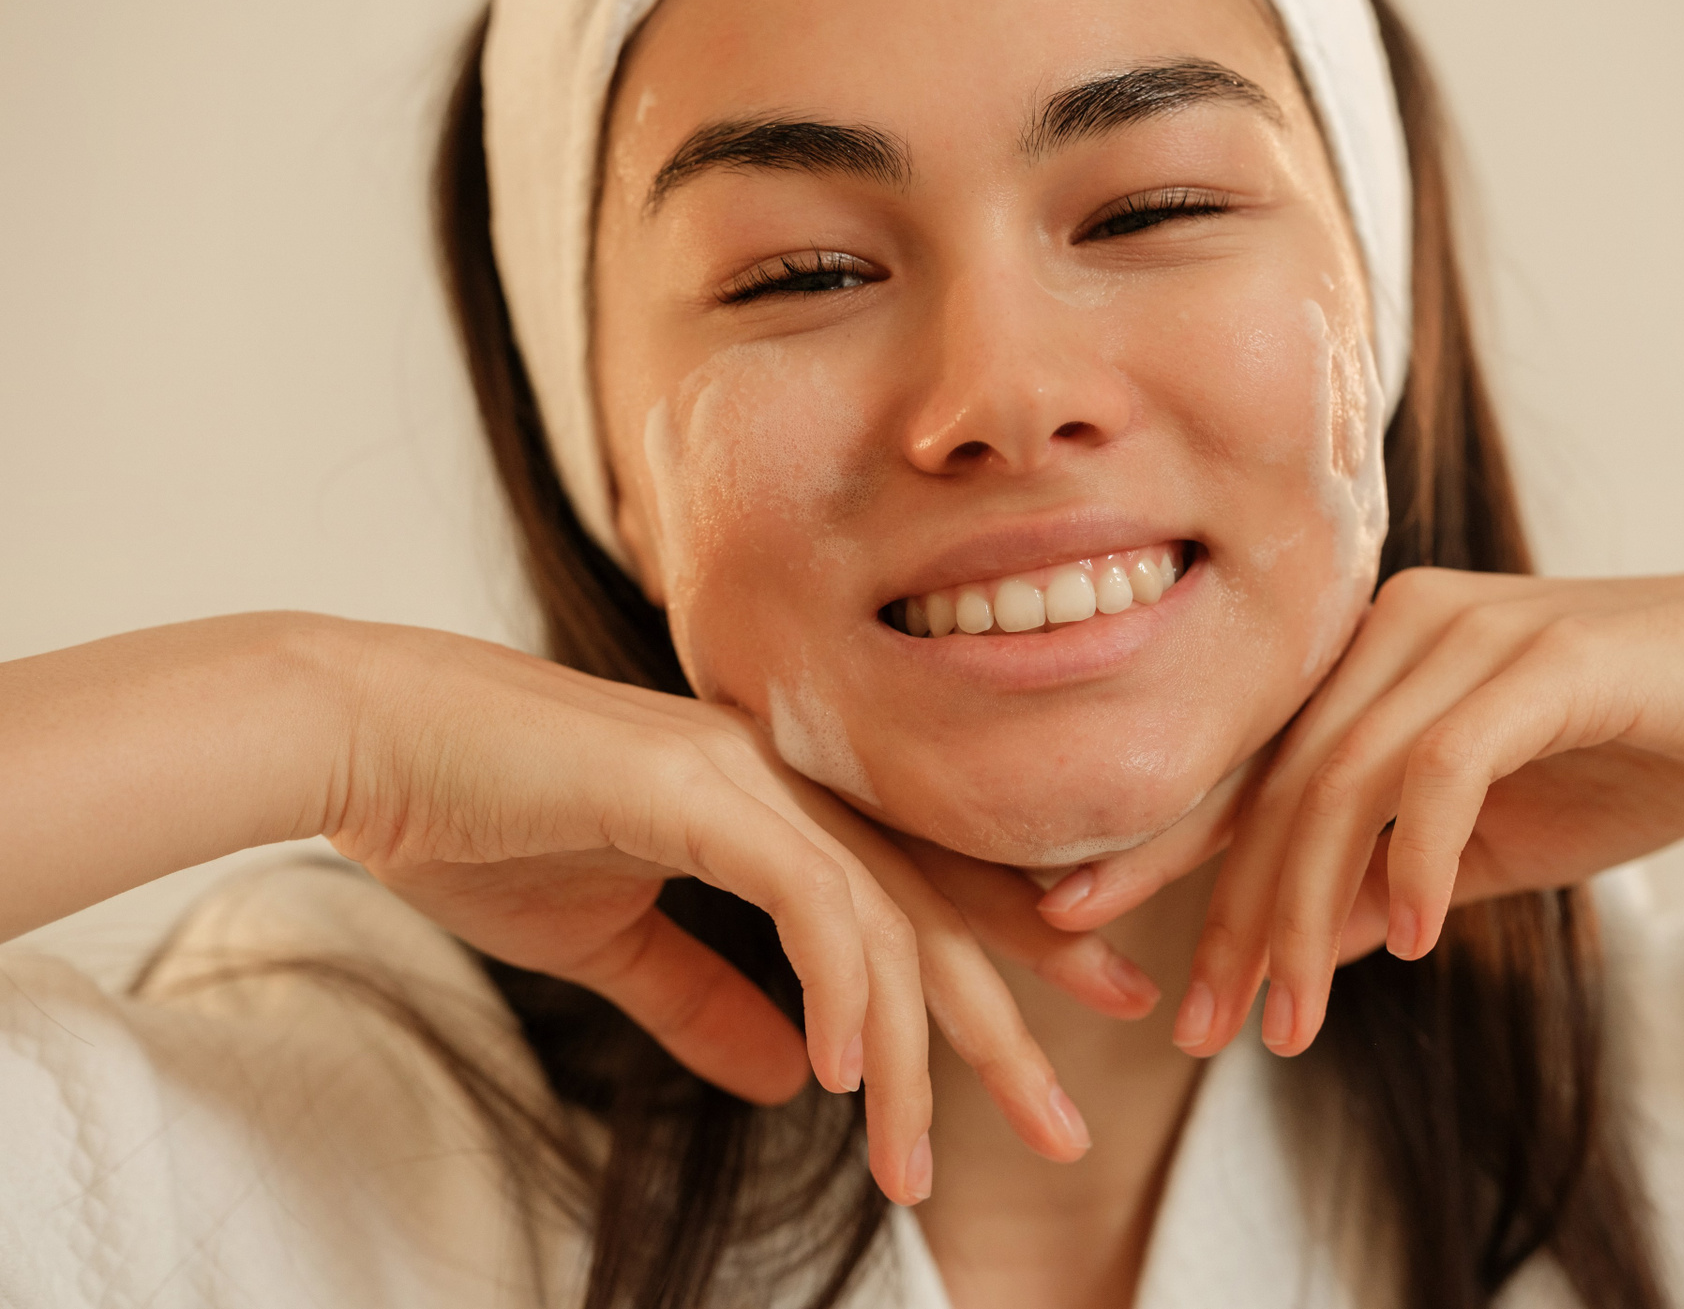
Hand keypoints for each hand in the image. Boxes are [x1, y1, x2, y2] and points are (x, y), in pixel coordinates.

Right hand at [325, 622, 1154, 1203]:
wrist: (372, 746)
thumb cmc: (480, 827)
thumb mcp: (610, 945)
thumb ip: (705, 1002)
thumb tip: (792, 1083)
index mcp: (776, 812)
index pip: (918, 892)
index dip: (1006, 957)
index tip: (1080, 1025)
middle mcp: (788, 786)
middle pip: (934, 912)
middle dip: (1009, 1024)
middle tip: (1069, 1130)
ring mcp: (749, 778)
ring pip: (883, 920)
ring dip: (912, 1054)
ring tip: (923, 1170)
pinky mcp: (698, 787)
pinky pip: (807, 893)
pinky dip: (840, 984)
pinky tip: (847, 1075)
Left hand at [1038, 566, 1683, 1056]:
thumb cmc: (1636, 752)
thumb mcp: (1492, 840)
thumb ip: (1387, 876)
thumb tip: (1295, 945)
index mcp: (1370, 657)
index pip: (1248, 761)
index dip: (1156, 843)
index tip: (1075, 922)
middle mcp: (1395, 627)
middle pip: (1278, 781)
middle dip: (1229, 915)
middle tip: (1201, 1024)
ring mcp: (1465, 630)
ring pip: (1341, 781)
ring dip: (1308, 915)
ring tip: (1291, 1022)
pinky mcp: (1544, 655)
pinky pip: (1442, 767)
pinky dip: (1415, 861)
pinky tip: (1408, 944)